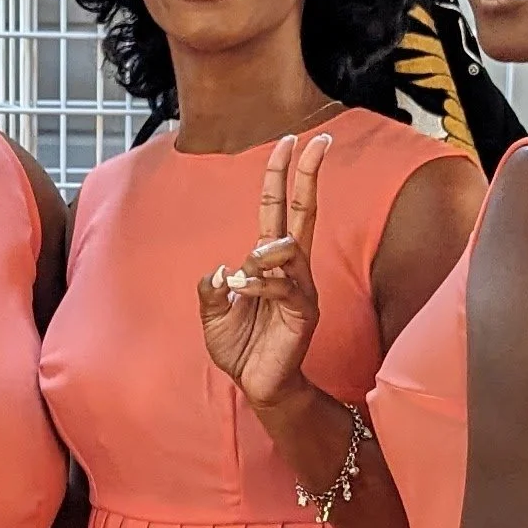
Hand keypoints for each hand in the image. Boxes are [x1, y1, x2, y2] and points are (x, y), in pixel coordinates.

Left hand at [197, 131, 328, 411]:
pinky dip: (258, 285)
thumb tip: (219, 270)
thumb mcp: (213, 314)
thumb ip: (210, 289)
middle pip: (303, 212)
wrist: (259, 386)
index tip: (288, 142)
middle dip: (308, 175)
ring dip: (265, 252)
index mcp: (268, 264)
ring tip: (246, 273)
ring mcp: (301, 289)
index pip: (278, 208)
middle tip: (317, 141)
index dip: (281, 175)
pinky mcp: (303, 312)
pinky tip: (242, 292)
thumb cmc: (242, 349)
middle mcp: (291, 269)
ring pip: (292, 248)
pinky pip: (284, 286)